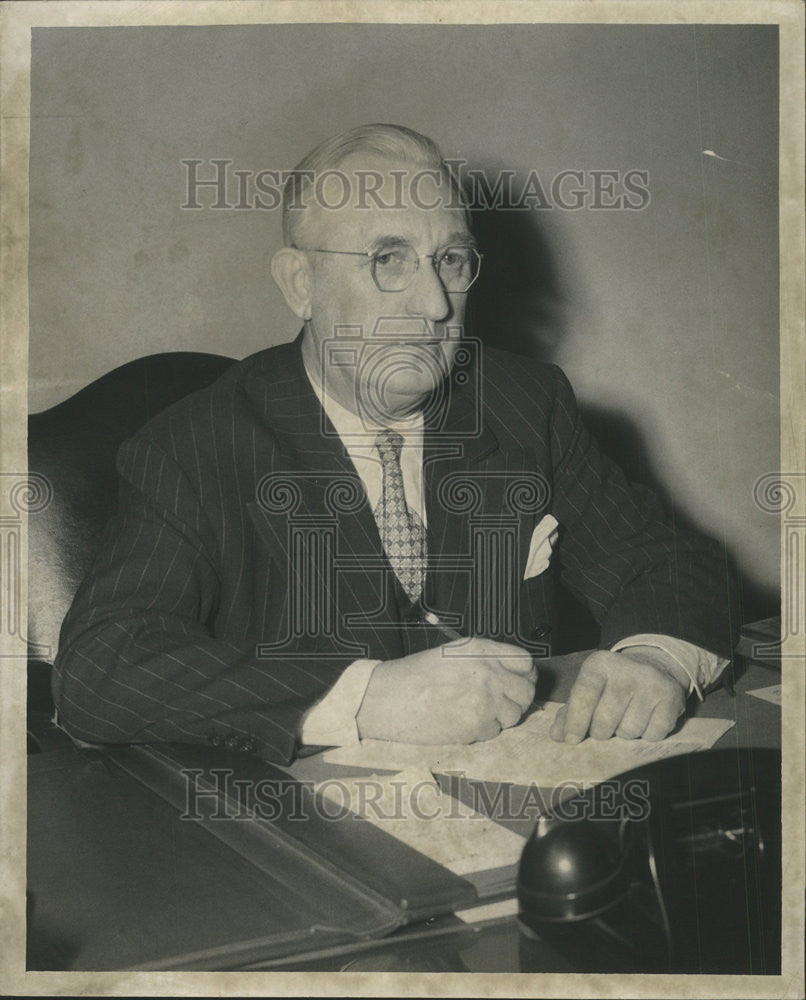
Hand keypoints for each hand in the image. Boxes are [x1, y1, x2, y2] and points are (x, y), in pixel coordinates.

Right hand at [356, 638, 536, 743]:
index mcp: (481, 650)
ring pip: (514, 714)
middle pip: (526, 690)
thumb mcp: (453, 652)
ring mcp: (484, 700)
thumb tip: (516, 672)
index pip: (525, 662)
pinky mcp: (476, 726)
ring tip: (478, 710)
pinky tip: (463, 720)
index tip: (520, 679)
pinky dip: (484, 729)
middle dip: (519, 698)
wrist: (389, 698)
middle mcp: (487, 672)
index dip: (525, 673)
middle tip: (504, 701)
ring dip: (502, 715)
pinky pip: (495, 731)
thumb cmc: (417, 675)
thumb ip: (487, 658)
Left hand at [550, 648, 687, 743]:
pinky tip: (645, 720)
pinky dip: (646, 735)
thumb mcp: (589, 688)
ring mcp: (651, 682)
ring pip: (629, 731)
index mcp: (600, 663)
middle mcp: (627, 668)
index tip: (571, 739)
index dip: (575, 720)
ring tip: (626, 718)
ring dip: (624, 733)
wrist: (654, 667)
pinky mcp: (671, 698)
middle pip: (605, 720)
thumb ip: (570, 711)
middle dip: (600, 732)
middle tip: (603, 727)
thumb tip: (557, 735)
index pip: (584, 694)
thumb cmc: (612, 684)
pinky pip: (652, 735)